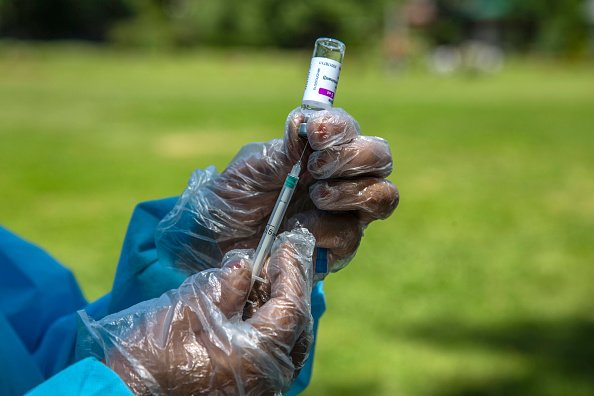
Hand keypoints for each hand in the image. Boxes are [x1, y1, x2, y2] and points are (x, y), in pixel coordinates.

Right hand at [78, 228, 314, 394]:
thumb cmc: (151, 357)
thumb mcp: (188, 309)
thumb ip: (225, 286)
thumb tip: (246, 266)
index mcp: (257, 358)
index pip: (292, 309)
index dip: (291, 274)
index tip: (283, 248)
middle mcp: (266, 380)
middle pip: (296, 328)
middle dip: (288, 290)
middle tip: (275, 261)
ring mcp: (257, 390)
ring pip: (284, 344)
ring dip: (276, 309)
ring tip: (259, 280)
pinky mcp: (243, 391)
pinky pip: (268, 356)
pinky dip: (264, 328)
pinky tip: (247, 308)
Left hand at [157, 107, 398, 273]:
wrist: (218, 243)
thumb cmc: (233, 199)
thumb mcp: (249, 170)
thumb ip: (279, 151)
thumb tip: (302, 124)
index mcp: (319, 153)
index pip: (348, 130)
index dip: (339, 127)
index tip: (314, 132)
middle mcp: (340, 180)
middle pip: (380, 159)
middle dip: (355, 157)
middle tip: (317, 166)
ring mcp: (344, 214)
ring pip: (382, 196)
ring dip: (352, 192)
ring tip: (316, 196)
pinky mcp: (338, 248)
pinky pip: (351, 235)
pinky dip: (327, 228)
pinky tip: (299, 229)